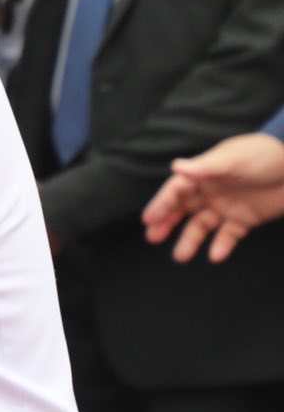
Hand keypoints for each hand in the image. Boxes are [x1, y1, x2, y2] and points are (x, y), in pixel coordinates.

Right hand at [141, 132, 283, 261]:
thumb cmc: (262, 155)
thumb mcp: (232, 159)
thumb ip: (204, 167)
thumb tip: (176, 167)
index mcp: (203, 174)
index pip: (176, 191)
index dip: (161, 204)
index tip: (148, 220)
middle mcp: (210, 191)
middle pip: (183, 210)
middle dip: (167, 224)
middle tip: (153, 238)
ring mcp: (226, 206)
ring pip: (202, 226)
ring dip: (191, 240)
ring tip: (180, 256)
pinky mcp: (245, 219)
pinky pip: (229, 235)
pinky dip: (222, 246)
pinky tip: (215, 255)